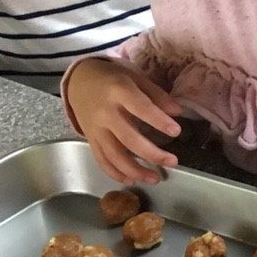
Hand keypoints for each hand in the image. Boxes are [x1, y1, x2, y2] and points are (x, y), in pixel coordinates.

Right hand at [65, 59, 181, 184]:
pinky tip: (131, 180)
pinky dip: (115, 172)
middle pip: (128, 139)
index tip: (176, 131)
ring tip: (155, 178)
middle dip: (152, 154)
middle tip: (173, 162)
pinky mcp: (89, 139)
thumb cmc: (113, 77)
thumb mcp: (136, 77)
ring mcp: (95, 129)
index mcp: (119, 92)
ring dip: (135, 170)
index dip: (158, 121)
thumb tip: (177, 112)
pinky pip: (101, 159)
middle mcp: (105, 113)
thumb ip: (157, 95)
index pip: (141, 108)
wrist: (79, 80)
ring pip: (113, 155)